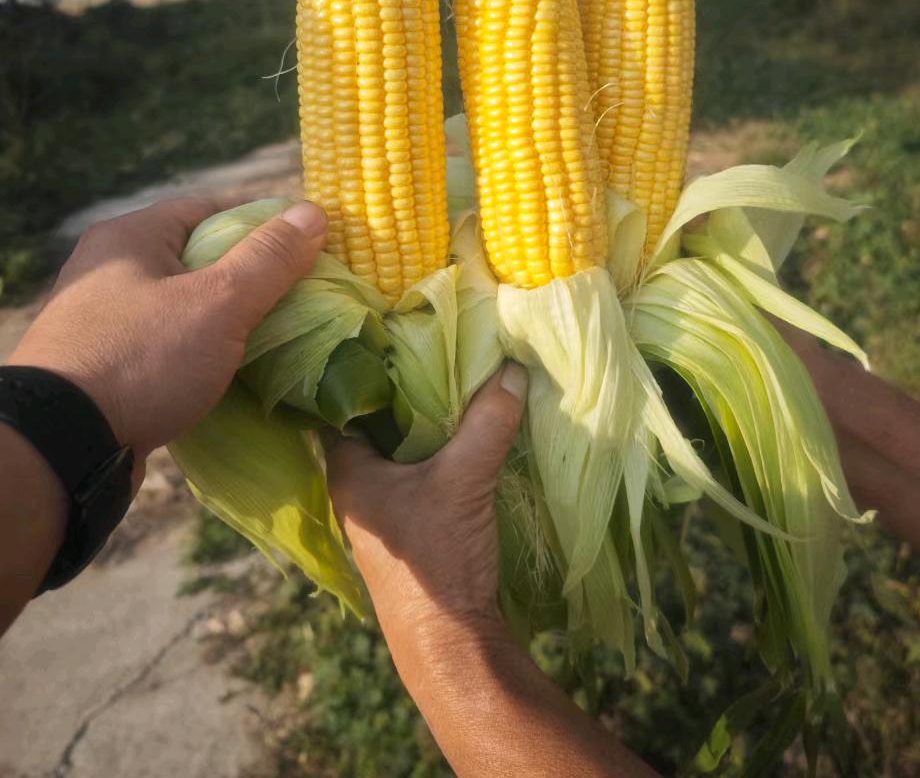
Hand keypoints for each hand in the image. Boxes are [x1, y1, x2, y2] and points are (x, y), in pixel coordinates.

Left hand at [8, 197, 327, 477]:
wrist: (61, 447)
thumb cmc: (143, 358)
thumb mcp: (219, 301)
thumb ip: (269, 258)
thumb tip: (314, 212)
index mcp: (131, 236)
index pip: (211, 208)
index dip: (264, 222)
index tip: (309, 244)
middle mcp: (111, 270)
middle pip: (200, 258)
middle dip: (253, 275)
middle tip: (304, 292)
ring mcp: (106, 320)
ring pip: (187, 305)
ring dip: (230, 318)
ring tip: (281, 333)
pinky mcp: (108, 367)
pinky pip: (171, 345)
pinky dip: (205, 351)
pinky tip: (237, 370)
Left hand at [327, 362, 526, 665]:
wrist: (451, 646)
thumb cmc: (436, 560)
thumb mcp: (463, 481)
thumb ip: (486, 424)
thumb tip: (512, 369)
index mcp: (348, 472)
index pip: (343, 402)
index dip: (367, 368)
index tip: (396, 335)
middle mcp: (357, 490)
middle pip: (378, 424)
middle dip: (407, 392)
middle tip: (436, 349)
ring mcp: (384, 513)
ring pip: (401, 452)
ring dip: (426, 425)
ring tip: (458, 381)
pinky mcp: (411, 530)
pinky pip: (421, 474)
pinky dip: (439, 452)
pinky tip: (469, 434)